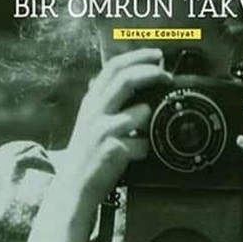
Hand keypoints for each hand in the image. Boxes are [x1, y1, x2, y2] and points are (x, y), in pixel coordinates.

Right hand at [63, 48, 172, 203]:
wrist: (75, 185)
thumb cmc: (88, 153)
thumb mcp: (90, 121)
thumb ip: (106, 101)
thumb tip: (129, 80)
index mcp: (92, 101)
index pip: (113, 67)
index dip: (137, 57)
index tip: (157, 55)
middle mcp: (95, 111)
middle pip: (126, 79)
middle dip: (151, 73)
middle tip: (167, 76)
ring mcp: (104, 130)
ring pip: (141, 112)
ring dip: (149, 123)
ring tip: (141, 136)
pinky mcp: (114, 149)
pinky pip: (143, 143)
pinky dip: (144, 149)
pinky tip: (135, 156)